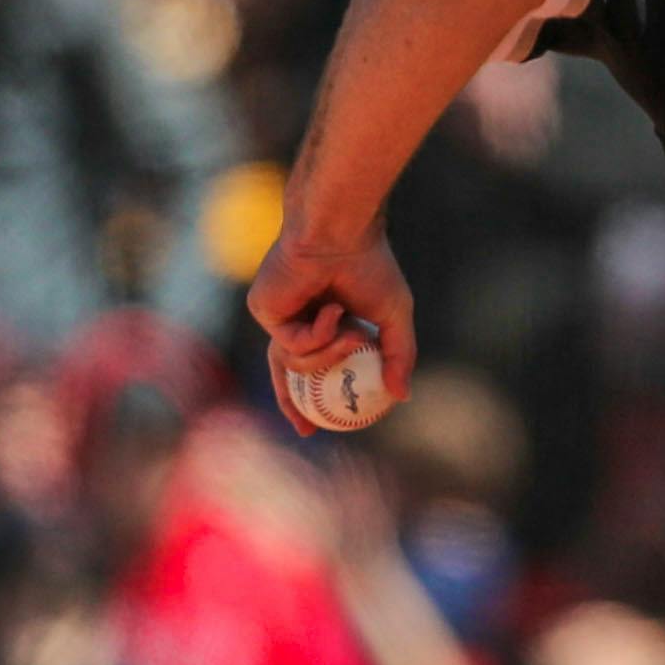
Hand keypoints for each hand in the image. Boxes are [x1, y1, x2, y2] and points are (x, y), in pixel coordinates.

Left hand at [249, 217, 417, 433]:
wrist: (341, 235)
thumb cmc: (370, 266)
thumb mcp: (394, 319)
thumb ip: (397, 356)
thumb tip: (401, 397)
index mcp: (319, 319)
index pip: (310, 365)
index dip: (313, 398)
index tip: (327, 425)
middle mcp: (293, 318)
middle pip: (284, 374)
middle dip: (292, 406)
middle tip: (308, 430)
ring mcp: (276, 315)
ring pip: (297, 364)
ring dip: (331, 356)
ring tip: (354, 334)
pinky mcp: (263, 310)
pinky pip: (292, 345)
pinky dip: (320, 335)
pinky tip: (333, 311)